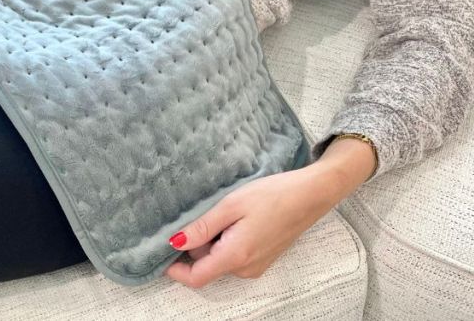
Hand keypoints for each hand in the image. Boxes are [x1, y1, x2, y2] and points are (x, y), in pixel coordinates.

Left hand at [164, 137, 374, 287]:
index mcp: (235, 256)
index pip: (196, 278)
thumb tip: (175, 243)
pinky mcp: (263, 259)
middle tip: (199, 215)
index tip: (162, 252)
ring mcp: (256, 266)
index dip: (175, 270)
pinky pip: (234, 256)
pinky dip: (226, 242)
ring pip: (220, 261)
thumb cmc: (273, 195)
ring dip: (212, 242)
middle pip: (207, 267)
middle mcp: (246, 268)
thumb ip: (202, 228)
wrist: (311, 195)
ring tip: (221, 213)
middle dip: (196, 247)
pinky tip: (235, 218)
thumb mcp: (231, 205)